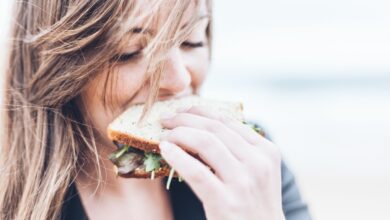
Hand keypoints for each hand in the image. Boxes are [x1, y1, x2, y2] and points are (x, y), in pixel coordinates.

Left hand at [159, 106, 284, 219]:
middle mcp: (258, 162)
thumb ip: (238, 150)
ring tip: (164, 134)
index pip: (228, 121)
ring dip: (179, 134)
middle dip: (185, 119)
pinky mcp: (225, 201)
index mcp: (266, 151)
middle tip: (167, 119)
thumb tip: (201, 127)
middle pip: (214, 128)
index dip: (200, 111)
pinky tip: (165, 150)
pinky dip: (176, 156)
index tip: (182, 111)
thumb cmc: (253, 204)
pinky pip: (195, 171)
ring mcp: (243, 182)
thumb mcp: (257, 173)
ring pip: (205, 142)